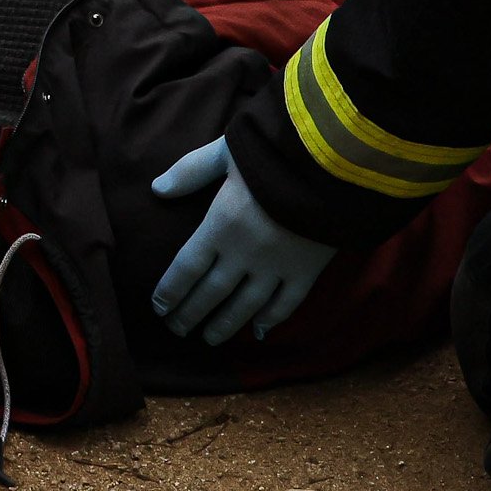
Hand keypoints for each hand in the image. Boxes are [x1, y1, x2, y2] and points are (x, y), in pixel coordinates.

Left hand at [148, 138, 335, 346]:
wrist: (333, 162)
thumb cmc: (275, 150)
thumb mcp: (227, 151)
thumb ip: (191, 171)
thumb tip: (157, 188)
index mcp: (220, 224)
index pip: (187, 268)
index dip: (170, 291)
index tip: (159, 307)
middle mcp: (244, 253)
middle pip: (211, 292)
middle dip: (190, 314)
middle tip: (177, 330)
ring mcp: (276, 266)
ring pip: (244, 306)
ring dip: (224, 325)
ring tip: (208, 339)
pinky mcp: (306, 271)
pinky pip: (285, 304)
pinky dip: (270, 320)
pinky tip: (257, 332)